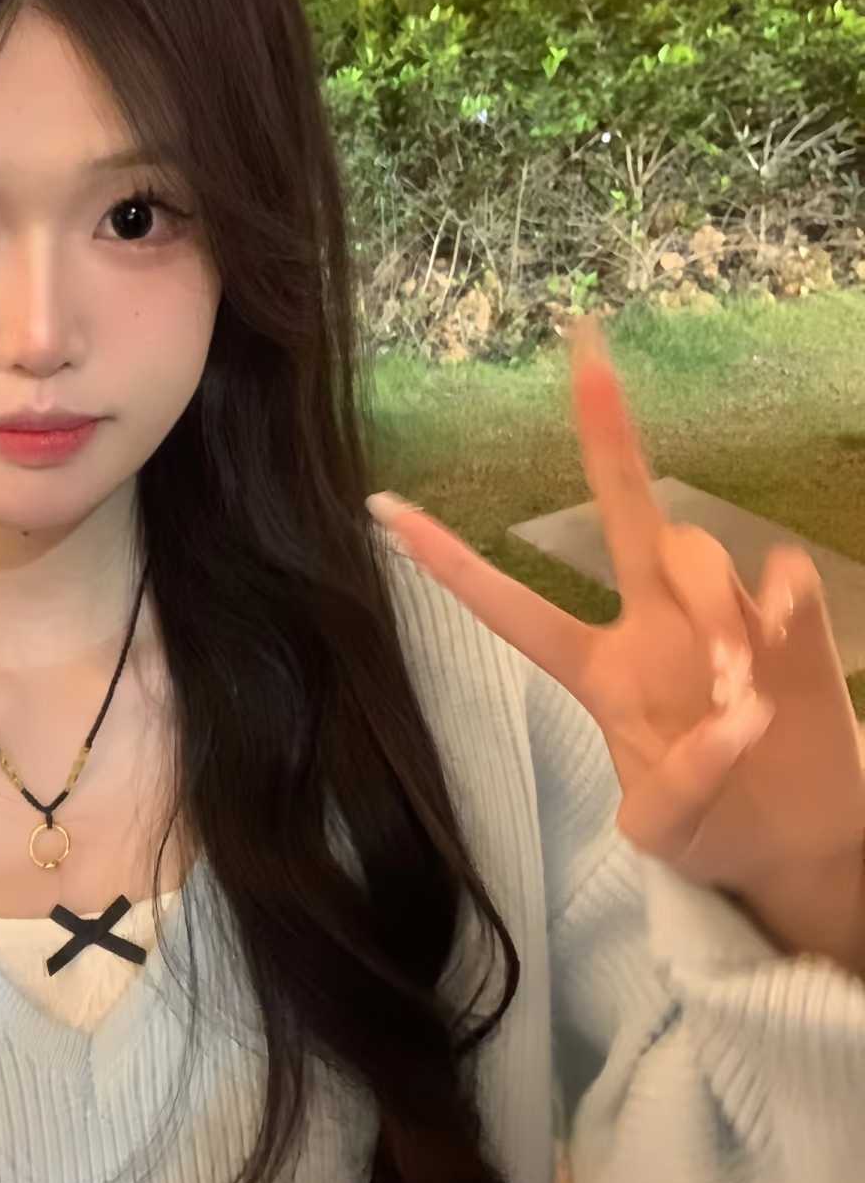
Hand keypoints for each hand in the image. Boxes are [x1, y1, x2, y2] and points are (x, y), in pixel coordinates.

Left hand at [367, 313, 864, 963]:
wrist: (803, 840)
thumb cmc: (714, 827)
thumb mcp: (668, 833)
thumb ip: (683, 783)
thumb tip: (735, 716)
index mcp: (595, 671)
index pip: (510, 607)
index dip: (448, 560)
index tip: (380, 506)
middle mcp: (650, 624)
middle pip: (623, 510)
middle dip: (607, 431)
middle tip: (584, 342)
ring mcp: (720, 615)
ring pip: (697, 554)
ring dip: (711, 610)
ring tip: (734, 690)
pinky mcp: (790, 621)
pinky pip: (781, 574)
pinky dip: (782, 604)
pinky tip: (781, 654)